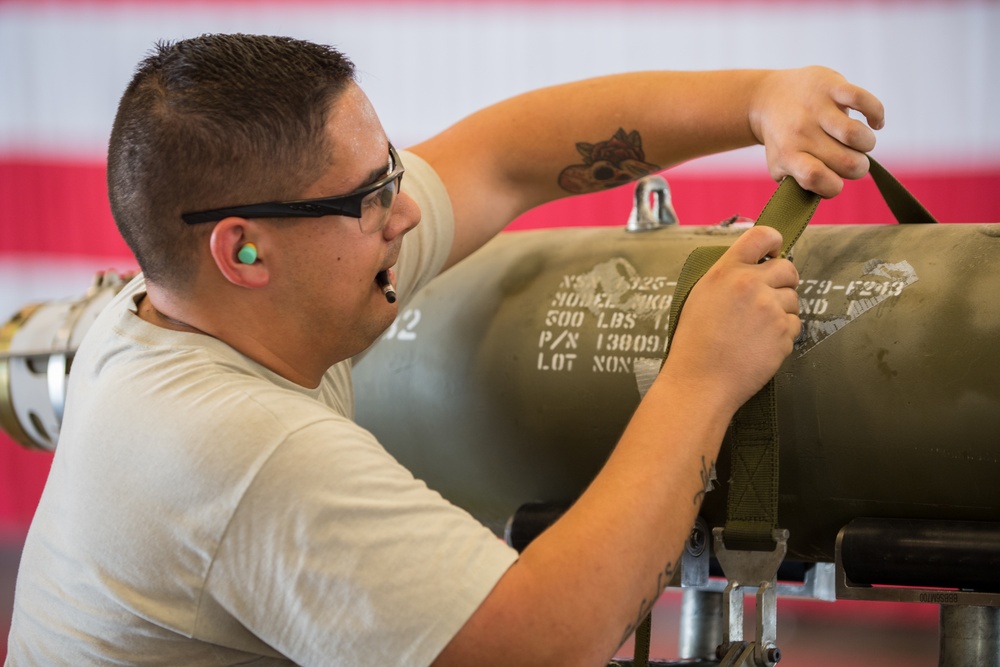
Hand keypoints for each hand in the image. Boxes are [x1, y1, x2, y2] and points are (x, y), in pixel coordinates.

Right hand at [662, 226, 800, 416]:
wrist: (700, 382)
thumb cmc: (695, 344)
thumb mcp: (701, 297)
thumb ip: (728, 277)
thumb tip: (753, 267)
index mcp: (726, 272)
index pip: (762, 235)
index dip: (774, 241)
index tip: (775, 251)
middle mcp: (750, 284)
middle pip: (788, 268)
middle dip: (784, 282)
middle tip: (769, 299)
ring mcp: (770, 308)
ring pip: (794, 299)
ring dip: (782, 311)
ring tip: (756, 330)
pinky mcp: (783, 332)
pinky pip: (795, 324)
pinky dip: (783, 334)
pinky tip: (760, 345)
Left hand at [749, 66, 884, 197]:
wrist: (769, 97)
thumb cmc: (784, 140)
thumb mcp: (781, 166)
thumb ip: (803, 183)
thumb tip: (830, 189)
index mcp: (788, 155)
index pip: (816, 177)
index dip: (834, 186)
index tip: (835, 181)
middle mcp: (800, 131)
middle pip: (847, 162)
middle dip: (857, 167)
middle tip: (849, 159)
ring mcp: (815, 107)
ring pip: (857, 135)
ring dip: (867, 144)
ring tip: (858, 142)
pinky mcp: (830, 84)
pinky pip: (862, 99)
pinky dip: (876, 114)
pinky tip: (874, 122)